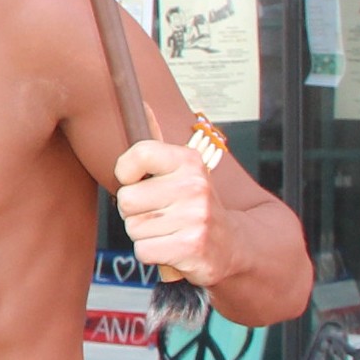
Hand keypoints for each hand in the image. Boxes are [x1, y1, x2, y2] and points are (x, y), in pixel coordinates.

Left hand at [114, 130, 238, 287]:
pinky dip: (152, 254)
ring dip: (145, 234)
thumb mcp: (182, 172)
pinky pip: (143, 250)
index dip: (126, 172)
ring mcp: (195, 217)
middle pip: (126, 200)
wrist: (233, 245)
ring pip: (133, 228)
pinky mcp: (192, 246)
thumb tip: (142, 105)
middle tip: (161, 213)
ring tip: (170, 230)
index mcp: (189, 161)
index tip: (137, 180)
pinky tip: (173, 248)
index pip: (138, 154)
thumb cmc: (193, 207)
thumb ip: (157, 147)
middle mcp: (194, 185)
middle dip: (135, 212)